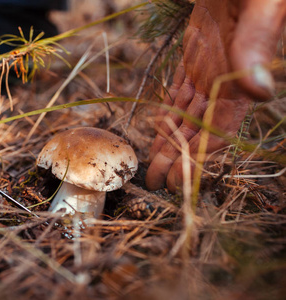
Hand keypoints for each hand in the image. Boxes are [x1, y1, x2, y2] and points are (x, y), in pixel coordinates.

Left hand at [146, 0, 285, 191]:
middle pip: (198, 130)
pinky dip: (168, 114)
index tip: (179, 180)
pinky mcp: (195, 59)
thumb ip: (257, 45)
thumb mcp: (260, 7)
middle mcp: (224, 82)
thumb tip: (259, 92)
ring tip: (154, 167)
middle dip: (178, 158)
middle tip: (156, 183)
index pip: (219, 129)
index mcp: (239, 78)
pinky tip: (159, 131)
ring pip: (186, 116)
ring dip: (170, 142)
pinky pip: (179, 94)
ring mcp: (208, 71)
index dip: (199, 157)